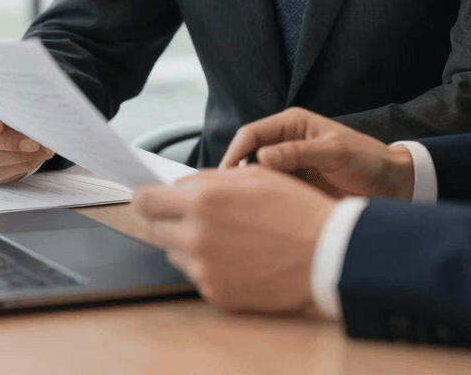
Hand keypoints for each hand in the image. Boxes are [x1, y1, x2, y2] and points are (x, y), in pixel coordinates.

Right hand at [0, 94, 54, 183]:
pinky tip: (32, 161)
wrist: (1, 120)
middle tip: (35, 142)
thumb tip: (35, 111)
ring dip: (19, 157)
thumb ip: (13, 101)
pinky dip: (16, 168)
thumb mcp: (7, 97)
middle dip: (10, 142)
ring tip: (42, 152)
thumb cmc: (5, 104)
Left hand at [132, 166, 334, 312]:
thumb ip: (207, 179)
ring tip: (225, 235)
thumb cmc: (293, 208)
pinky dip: (208, 264)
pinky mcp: (215, 294)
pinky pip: (196, 275)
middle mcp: (195, 237)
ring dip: (187, 242)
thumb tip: (177, 187)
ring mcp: (204, 270)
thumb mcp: (253, 175)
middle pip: (153, 229)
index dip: (145, 198)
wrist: (325, 253)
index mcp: (202, 202)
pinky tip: (237, 255)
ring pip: (174, 253)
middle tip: (190, 215)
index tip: (148, 198)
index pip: (146, 202)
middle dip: (166, 219)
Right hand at [219, 107, 413, 199]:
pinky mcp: (294, 189)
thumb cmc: (367, 161)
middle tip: (222, 200)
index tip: (223, 177)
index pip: (251, 134)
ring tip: (235, 213)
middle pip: (248, 156)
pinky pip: (270, 195)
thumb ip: (299, 153)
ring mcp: (288, 168)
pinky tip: (255, 219)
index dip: (234, 152)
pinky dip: (261, 204)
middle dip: (234, 175)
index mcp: (292, 124)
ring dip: (247, 192)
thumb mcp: (335, 152)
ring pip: (256, 179)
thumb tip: (261, 159)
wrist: (392, 186)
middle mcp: (285, 144)